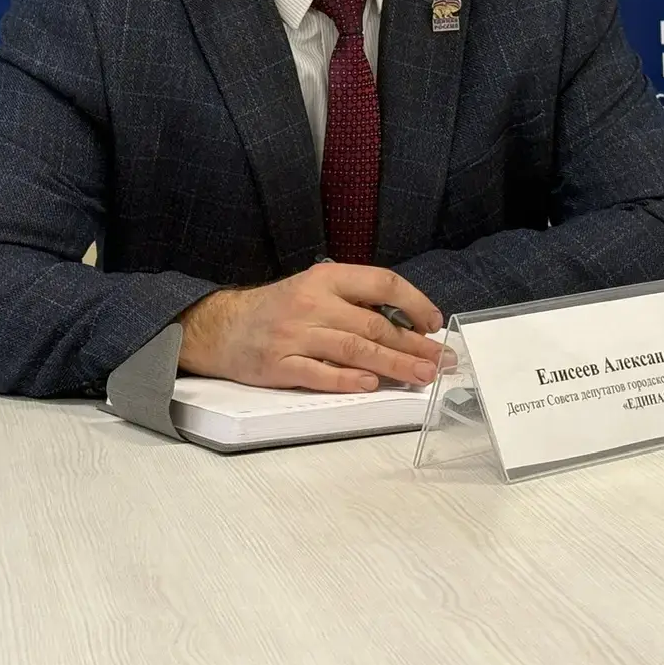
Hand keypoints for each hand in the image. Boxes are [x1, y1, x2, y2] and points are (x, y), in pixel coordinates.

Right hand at [177, 265, 444, 391]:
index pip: (381, 282)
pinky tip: (372, 386)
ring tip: (421, 376)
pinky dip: (348, 381)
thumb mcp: (315, 289)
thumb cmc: (279, 310)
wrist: (222, 327)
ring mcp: (294, 335)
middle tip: (441, 361)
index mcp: (326, 278)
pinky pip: (319, 374)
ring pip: (354, 349)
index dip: (414, 302)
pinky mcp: (279, 365)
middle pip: (374, 324)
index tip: (434, 324)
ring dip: (393, 365)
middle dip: (413, 345)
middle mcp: (312, 303)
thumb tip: (408, 326)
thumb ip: (355, 302)